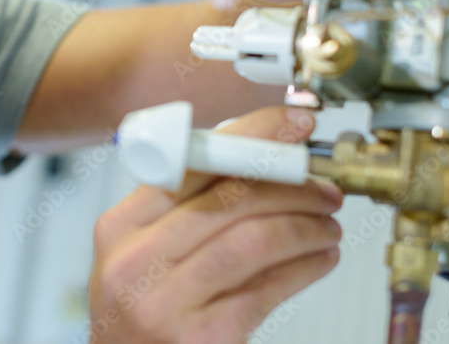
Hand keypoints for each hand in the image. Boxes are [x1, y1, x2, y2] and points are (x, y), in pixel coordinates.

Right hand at [88, 107, 342, 342]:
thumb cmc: (139, 313)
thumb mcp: (138, 255)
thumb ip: (182, 211)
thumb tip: (255, 161)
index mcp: (120, 226)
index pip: (191, 163)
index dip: (250, 136)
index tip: (292, 126)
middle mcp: (135, 260)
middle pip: (229, 199)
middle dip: (290, 185)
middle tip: (323, 185)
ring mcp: (166, 302)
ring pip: (254, 240)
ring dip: (305, 226)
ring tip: (328, 224)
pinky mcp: (203, 338)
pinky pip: (268, 290)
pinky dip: (305, 268)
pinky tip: (320, 259)